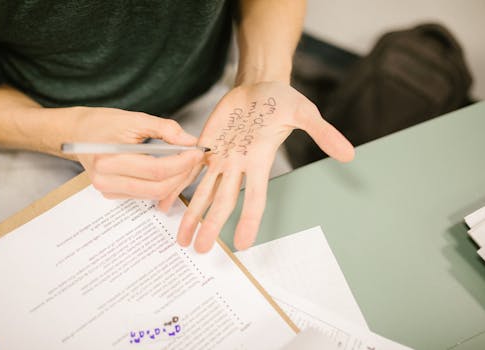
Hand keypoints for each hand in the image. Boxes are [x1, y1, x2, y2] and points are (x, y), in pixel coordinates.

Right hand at [70, 107, 203, 206]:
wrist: (76, 134)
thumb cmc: (103, 123)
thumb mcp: (134, 118)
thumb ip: (165, 129)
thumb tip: (190, 141)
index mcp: (109, 159)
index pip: (155, 170)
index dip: (181, 163)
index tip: (197, 152)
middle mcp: (106, 180)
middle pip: (156, 188)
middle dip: (181, 175)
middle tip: (194, 159)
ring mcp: (108, 190)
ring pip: (153, 194)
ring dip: (174, 182)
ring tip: (185, 163)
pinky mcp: (112, 195)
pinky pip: (145, 195)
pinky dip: (162, 185)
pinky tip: (170, 171)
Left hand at [177, 81, 353, 252]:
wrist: (258, 85)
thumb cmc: (282, 99)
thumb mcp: (304, 112)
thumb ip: (322, 133)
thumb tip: (349, 154)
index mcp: (261, 160)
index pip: (256, 196)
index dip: (249, 220)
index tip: (242, 244)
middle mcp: (239, 165)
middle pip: (223, 200)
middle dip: (211, 224)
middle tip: (200, 249)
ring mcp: (221, 157)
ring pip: (204, 190)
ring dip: (192, 214)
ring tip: (181, 239)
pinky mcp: (206, 146)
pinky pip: (189, 168)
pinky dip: (177, 184)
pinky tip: (165, 203)